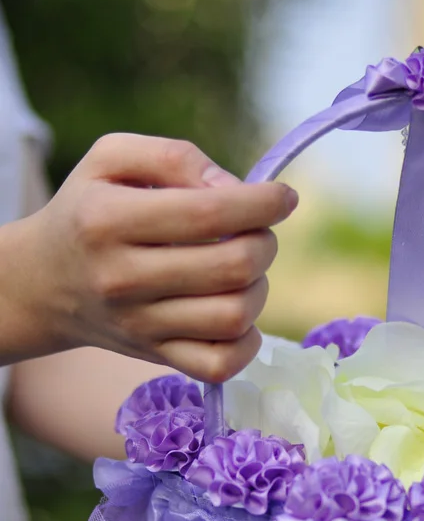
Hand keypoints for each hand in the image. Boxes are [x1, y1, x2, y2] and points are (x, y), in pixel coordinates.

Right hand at [0, 133, 296, 381]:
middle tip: (255, 234)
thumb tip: (234, 188)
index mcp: (109, 220)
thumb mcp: (112, 160)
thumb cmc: (89, 211)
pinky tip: (236, 316)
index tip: (283, 197)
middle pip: (234, 266)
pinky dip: (246, 342)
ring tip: (241, 272)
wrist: (43, 284)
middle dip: (264, 243)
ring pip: (235, 316)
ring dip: (258, 288)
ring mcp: (140, 325)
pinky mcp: (156, 357)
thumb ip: (174, 157)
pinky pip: (222, 364)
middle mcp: (122, 278)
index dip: (263, 203)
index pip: (209, 213)